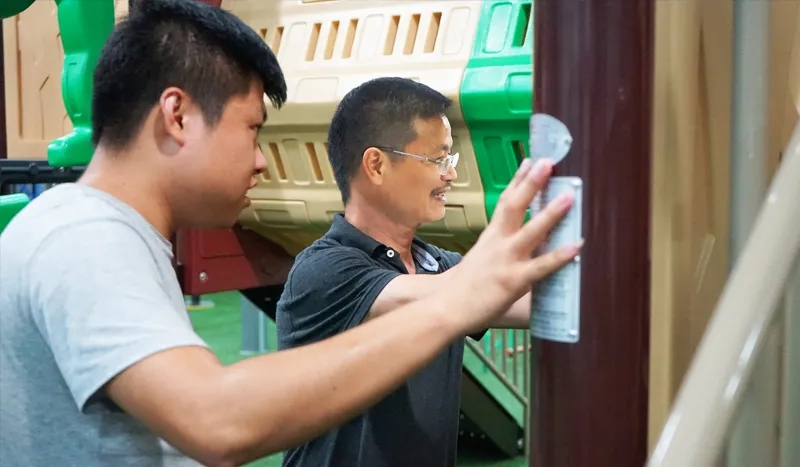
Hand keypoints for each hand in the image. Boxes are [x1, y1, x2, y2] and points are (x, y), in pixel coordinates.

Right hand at [442, 158, 581, 331]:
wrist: (446, 307)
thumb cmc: (463, 288)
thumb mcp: (480, 260)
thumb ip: (497, 250)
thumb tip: (513, 245)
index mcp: (490, 236)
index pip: (505, 201)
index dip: (518, 180)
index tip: (530, 160)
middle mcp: (498, 242)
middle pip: (515, 206)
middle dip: (531, 182)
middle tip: (547, 162)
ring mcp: (507, 260)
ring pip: (532, 231)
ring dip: (551, 212)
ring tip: (570, 195)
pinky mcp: (514, 280)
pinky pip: (542, 266)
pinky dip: (560, 255)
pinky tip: (577, 245)